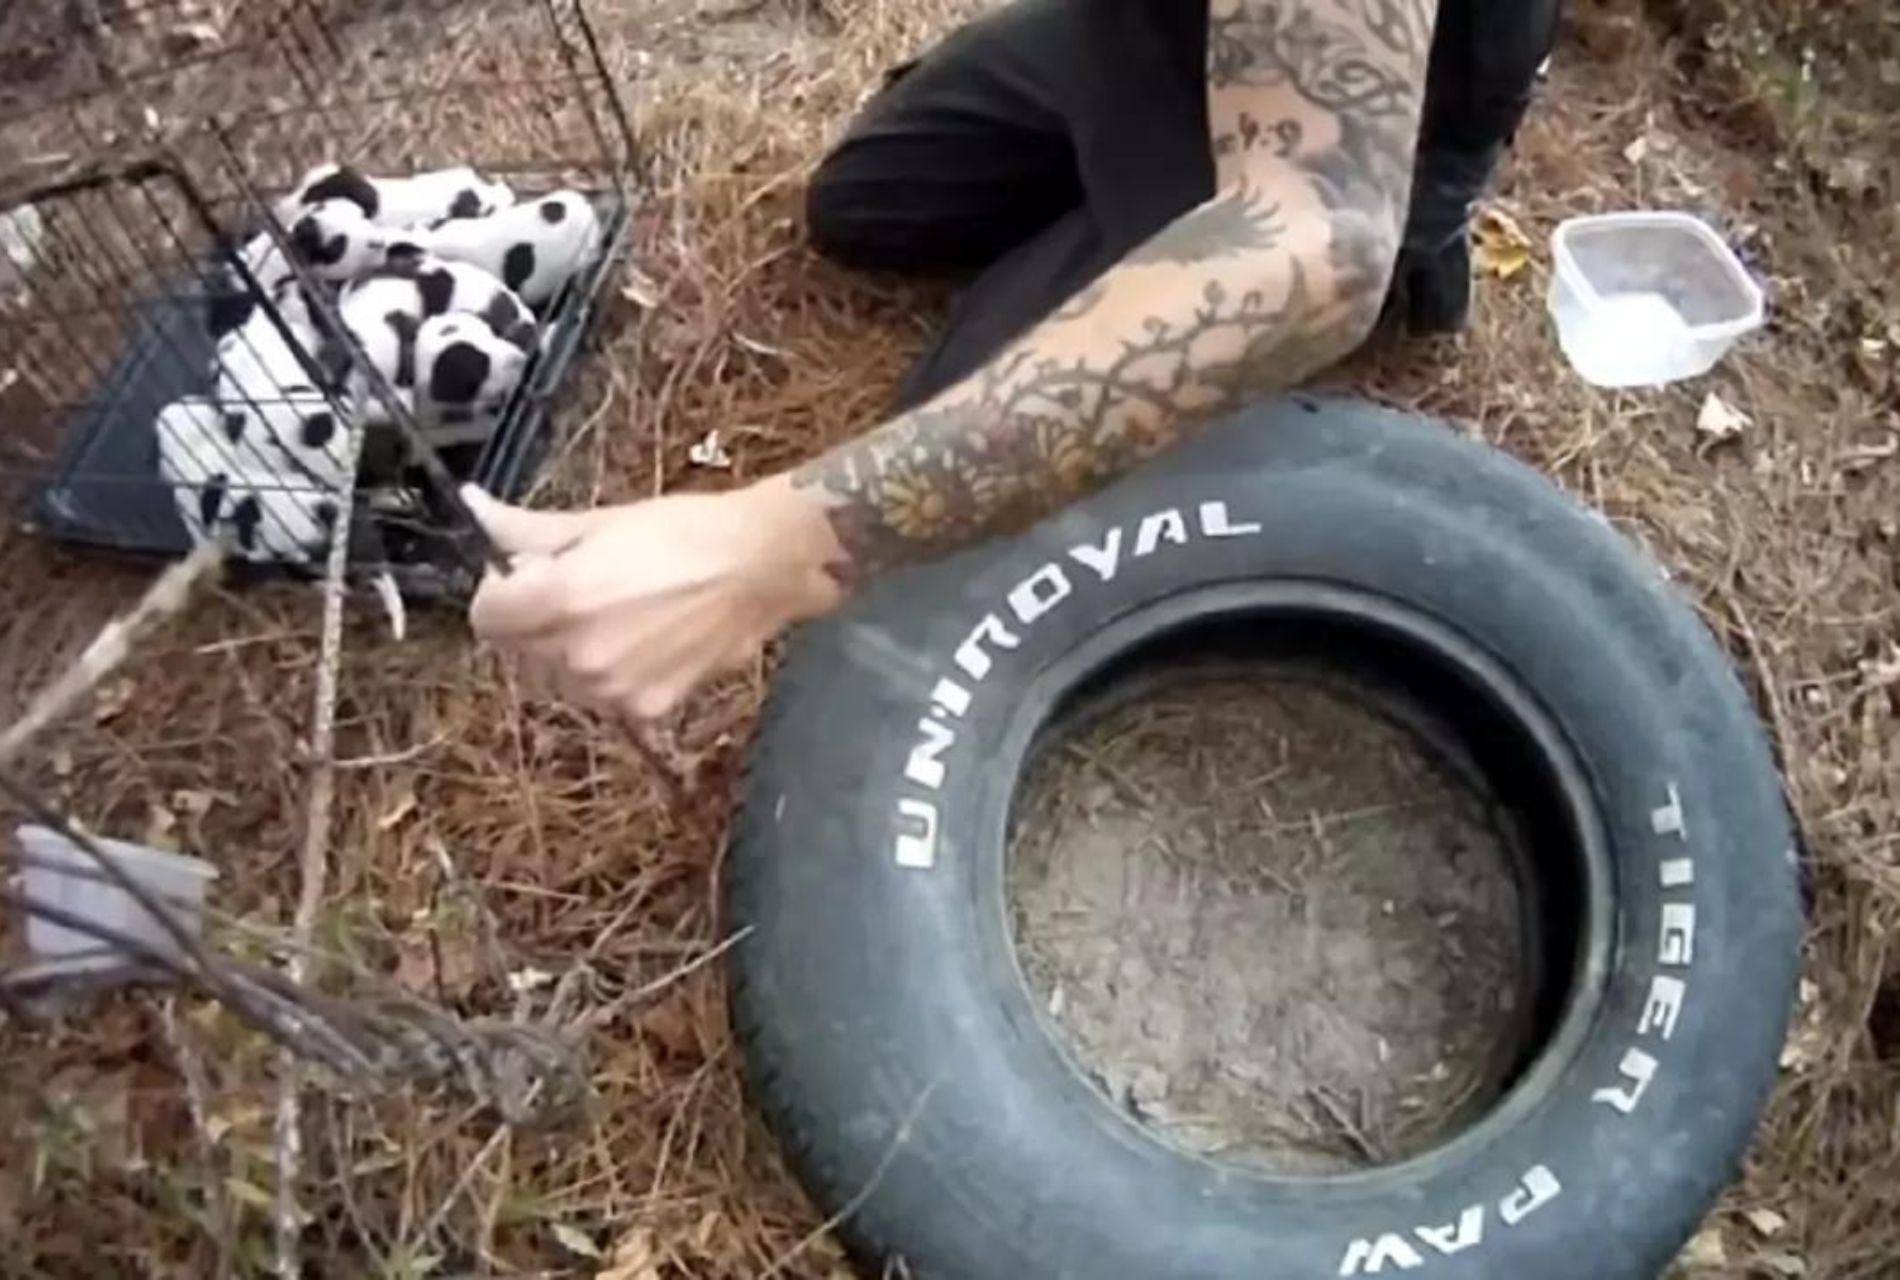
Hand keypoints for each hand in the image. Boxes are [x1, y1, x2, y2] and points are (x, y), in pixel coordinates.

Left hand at [464, 478, 846, 719]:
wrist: (763, 565)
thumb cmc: (687, 531)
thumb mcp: (601, 521)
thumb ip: (528, 530)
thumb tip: (475, 509)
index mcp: (558, 598)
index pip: (486, 616)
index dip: (501, 592)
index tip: (526, 573)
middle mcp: (578, 653)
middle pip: (521, 647)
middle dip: (539, 619)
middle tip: (587, 585)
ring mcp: (612, 688)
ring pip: (561, 674)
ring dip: (575, 649)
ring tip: (624, 612)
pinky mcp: (646, 707)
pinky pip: (604, 694)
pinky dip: (615, 672)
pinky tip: (649, 638)